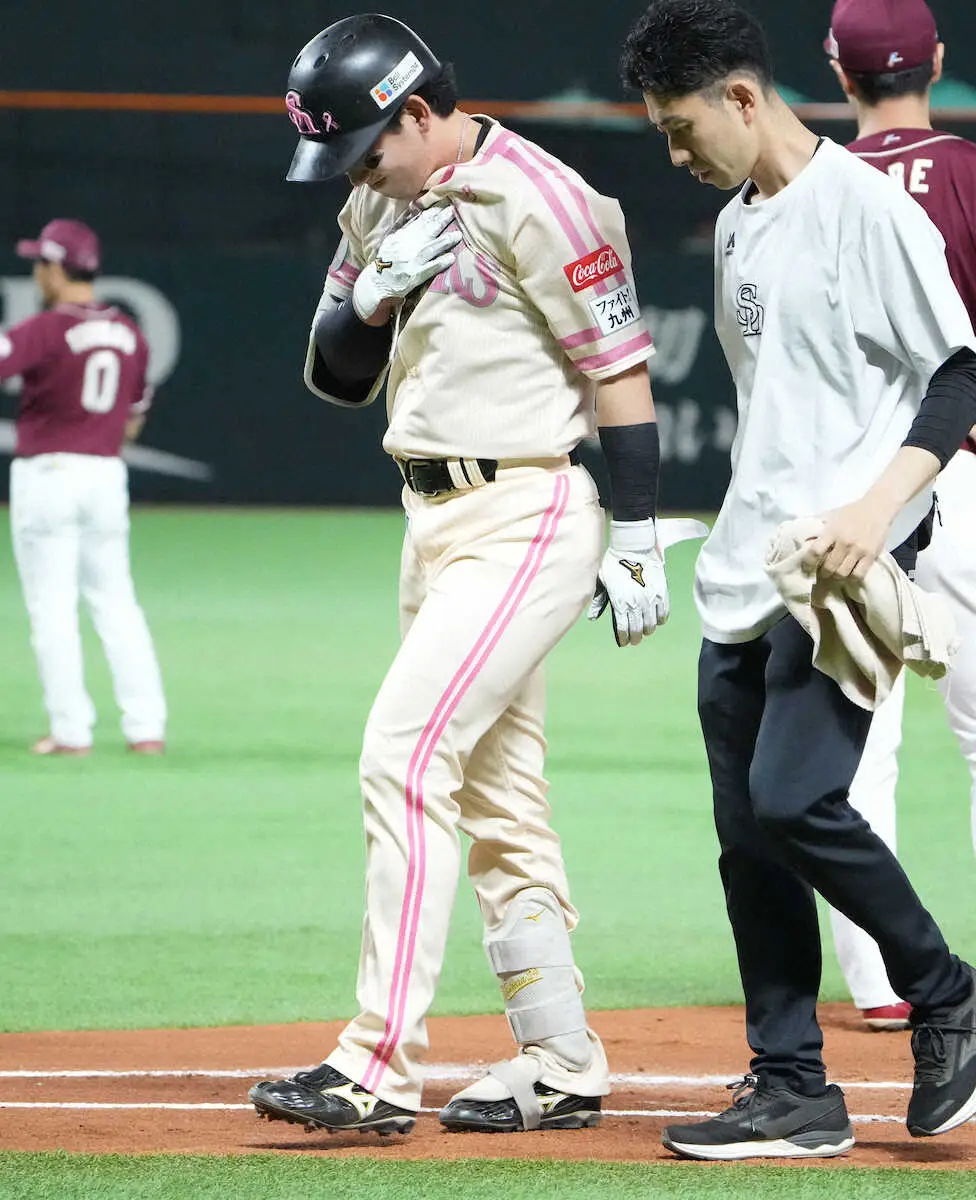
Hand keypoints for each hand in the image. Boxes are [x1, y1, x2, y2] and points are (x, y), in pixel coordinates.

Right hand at [352, 205, 461, 321]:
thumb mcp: (391, 239)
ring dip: (444, 241)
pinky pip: (430, 268)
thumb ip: (403, 225)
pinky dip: (440, 262)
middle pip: (426, 231)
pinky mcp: (415, 275)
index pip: (418, 221)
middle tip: (453, 212)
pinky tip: (451, 258)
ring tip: (458, 235)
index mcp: (401, 236)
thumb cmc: (386, 260)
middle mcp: (407, 247)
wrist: (378, 282)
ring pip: (430, 248)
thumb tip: (415, 209)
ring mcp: (412, 261)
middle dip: (440, 220)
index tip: (442, 204)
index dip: (431, 212)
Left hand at [588, 519, 668, 646]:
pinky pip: (664, 613)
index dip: (624, 638)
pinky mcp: (662, 593)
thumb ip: (599, 600)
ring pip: (652, 624)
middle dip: (636, 638)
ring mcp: (651, 599)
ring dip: (648, 630)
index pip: (623, 629)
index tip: (624, 642)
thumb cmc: (614, 562)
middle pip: (638, 630)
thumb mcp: (602, 581)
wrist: (633, 546)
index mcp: (620, 602)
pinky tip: (657, 620)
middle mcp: (636, 604)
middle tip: (635, 640)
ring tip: (645, 631)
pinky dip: (660, 620)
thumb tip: (593, 617)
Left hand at [801, 497, 894, 580]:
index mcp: (832, 531)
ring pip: (842, 573)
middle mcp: (845, 542)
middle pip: (829, 567)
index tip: (806, 566)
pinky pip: (858, 575)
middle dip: (822, 572)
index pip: (815, 552)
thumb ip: (816, 524)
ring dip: (835, 577)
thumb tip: (800, 534)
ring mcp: (859, 550)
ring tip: (834, 574)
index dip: (808, 562)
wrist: (878, 507)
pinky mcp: (871, 556)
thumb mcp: (831, 514)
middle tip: (821, 572)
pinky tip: (848, 574)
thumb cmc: (851, 511)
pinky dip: (851, 578)